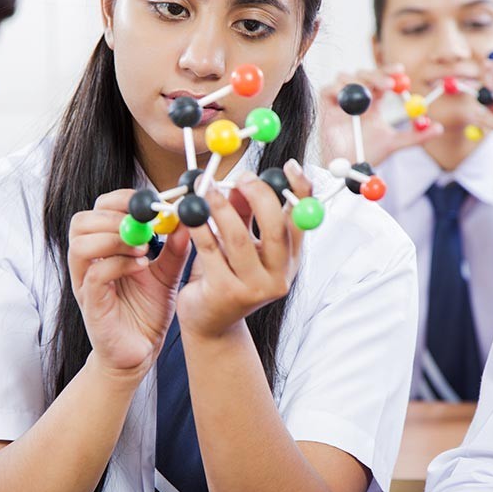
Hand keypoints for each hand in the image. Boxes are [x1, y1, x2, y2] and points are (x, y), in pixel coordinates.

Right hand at [68, 189, 189, 376]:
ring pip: (81, 244)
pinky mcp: (91, 304)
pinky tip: (144, 266)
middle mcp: (88, 263)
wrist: (140, 354)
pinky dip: (120, 264)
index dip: (121, 200)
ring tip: (145, 248)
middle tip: (146, 226)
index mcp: (103, 250)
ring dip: (115, 239)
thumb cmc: (146, 313)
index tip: (150, 203)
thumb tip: (186, 220)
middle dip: (115, 217)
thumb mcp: (166, 275)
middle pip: (81, 222)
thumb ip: (175, 249)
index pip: (98, 210)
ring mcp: (86, 283)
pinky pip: (96, 274)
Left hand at [176, 160, 310, 338]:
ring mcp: (254, 288)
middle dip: (258, 195)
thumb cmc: (227, 278)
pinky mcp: (226, 293)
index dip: (299, 191)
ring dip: (220, 206)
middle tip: (241, 176)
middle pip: (275, 227)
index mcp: (290, 260)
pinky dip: (199, 226)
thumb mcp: (242, 244)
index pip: (302, 220)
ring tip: (205, 187)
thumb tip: (241, 181)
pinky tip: (190, 212)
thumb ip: (245, 215)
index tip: (288, 166)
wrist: (212, 325)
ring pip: (238, 238)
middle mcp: (279, 275)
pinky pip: (210, 250)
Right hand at [319, 65, 442, 166]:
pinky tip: (348, 99)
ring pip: (346, 77)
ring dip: (358, 81)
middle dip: (376, 75)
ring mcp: (340, 100)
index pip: (381, 78)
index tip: (401, 71)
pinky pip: (328, 90)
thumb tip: (440, 128)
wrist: (348, 169)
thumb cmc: (368, 155)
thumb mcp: (395, 143)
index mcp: (373, 101)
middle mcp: (356, 97)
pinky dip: (338, 90)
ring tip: (369, 96)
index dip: (389, 71)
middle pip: (364, 74)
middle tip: (389, 85)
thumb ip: (416, 136)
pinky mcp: (325, 107)